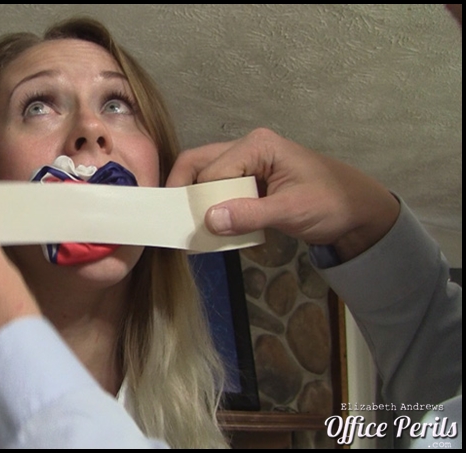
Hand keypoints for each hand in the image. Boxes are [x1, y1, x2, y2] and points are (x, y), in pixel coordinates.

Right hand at [167, 128, 399, 261]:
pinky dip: (212, 206)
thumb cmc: (331, 203)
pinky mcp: (249, 181)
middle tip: (179, 222)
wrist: (357, 211)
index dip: (199, 197)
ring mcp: (247, 163)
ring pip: (205, 177)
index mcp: (258, 145)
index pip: (212, 169)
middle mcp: (248, 148)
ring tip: (195, 226)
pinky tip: (212, 226)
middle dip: (188, 193)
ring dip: (199, 201)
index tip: (192, 225)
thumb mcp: (292, 210)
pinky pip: (219, 189)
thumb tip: (209, 220)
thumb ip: (251, 214)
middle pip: (199, 165)